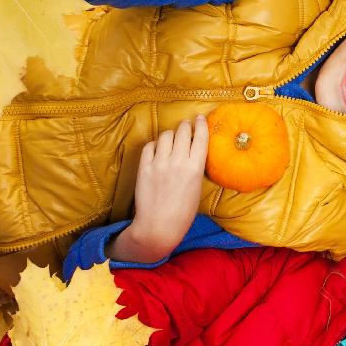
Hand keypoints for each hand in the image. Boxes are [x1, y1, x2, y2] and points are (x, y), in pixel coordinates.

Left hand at [114, 117, 208, 264]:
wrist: (158, 227)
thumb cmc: (183, 213)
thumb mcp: (197, 188)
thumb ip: (195, 167)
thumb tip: (194, 150)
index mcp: (195, 168)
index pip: (200, 137)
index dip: (201, 124)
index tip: (200, 118)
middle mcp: (178, 161)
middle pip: (183, 131)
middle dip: (185, 126)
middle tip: (186, 127)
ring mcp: (159, 163)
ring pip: (166, 135)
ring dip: (170, 135)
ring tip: (171, 141)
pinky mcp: (144, 167)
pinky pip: (150, 146)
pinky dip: (155, 145)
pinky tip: (158, 151)